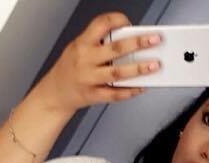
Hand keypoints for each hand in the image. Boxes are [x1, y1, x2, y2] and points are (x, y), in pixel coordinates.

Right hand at [37, 12, 161, 112]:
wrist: (54, 94)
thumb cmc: (70, 69)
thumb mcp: (78, 48)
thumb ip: (100, 44)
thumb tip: (129, 42)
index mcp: (82, 43)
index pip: (102, 24)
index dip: (118, 20)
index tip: (131, 24)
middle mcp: (85, 60)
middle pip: (115, 49)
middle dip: (138, 43)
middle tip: (154, 40)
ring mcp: (89, 79)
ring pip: (117, 73)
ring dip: (138, 69)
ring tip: (153, 65)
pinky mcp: (92, 95)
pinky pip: (114, 94)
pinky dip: (129, 91)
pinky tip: (141, 87)